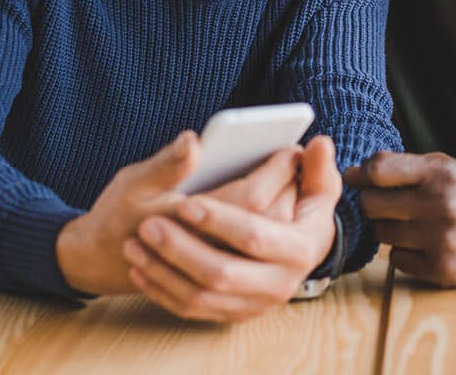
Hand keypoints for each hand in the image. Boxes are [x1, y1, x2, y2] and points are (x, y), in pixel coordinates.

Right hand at [56, 131, 301, 295]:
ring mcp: (215, 278)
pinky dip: (267, 229)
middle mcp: (209, 254)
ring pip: (265, 244)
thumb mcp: (136, 181)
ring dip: (281, 209)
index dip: (275, 170)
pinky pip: (257, 259)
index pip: (252, 197)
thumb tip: (194, 140)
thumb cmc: (118, 214)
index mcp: (188, 224)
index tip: (290, 145)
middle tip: (296, 156)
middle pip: (266, 220)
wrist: (100, 258)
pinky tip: (274, 205)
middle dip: (285, 187)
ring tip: (290, 178)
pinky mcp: (217, 287)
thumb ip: (167, 163)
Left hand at [121, 135, 340, 321]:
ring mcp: (256, 302)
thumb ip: (313, 166)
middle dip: (181, 248)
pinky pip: (192, 309)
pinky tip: (140, 265)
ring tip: (138, 241)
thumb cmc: (295, 203)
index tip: (187, 204)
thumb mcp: (310, 183)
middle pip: (222, 272)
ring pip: (202, 295)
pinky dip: (162, 289)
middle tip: (149, 224)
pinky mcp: (235, 313)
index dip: (219, 219)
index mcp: (302, 245)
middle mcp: (282, 280)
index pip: (254, 234)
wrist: (286, 249)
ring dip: (164, 269)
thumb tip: (318, 143)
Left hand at [344, 151, 455, 287]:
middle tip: (383, 203)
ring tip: (411, 222)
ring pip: (382, 233)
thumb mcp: (447, 166)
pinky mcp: (443, 269)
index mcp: (439, 172)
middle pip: (372, 205)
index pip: (378, 170)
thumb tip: (355, 172)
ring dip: (389, 227)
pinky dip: (404, 252)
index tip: (354, 178)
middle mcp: (439, 205)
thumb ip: (404, 166)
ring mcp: (441, 240)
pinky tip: (424, 243)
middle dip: (371, 202)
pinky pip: (397, 260)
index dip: (359, 174)